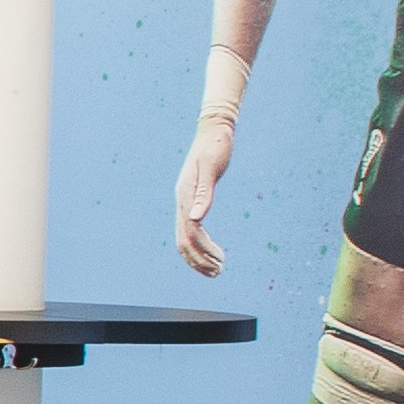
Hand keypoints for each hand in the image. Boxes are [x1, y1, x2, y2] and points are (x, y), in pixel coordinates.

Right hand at [172, 107, 236, 277]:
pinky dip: (202, 243)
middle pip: (184, 240)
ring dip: (199, 256)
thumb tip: (197, 218)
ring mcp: (185, 201)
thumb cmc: (216, 146)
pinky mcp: (192, 200)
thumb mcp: (212, 168)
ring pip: (186, 237)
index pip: (190, 232)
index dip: (203, 251)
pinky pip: (192, 228)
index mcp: (185, 196)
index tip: (221, 262)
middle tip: (219, 273)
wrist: (214, 130)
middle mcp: (182, 201)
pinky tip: (214, 250)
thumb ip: (204, 194)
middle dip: (199, 260)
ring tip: (218, 268)